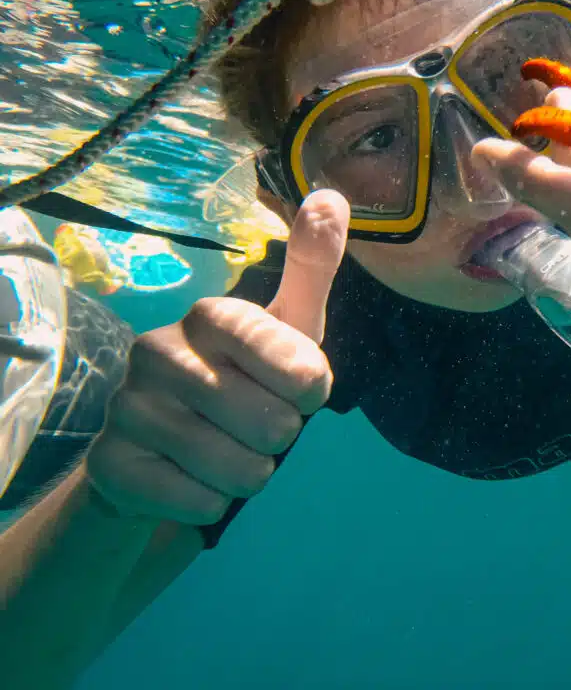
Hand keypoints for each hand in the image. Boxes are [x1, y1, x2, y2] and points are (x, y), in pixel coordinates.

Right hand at [85, 190, 349, 523]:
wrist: (163, 456)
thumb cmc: (242, 384)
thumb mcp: (286, 331)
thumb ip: (310, 270)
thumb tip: (331, 196)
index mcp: (210, 318)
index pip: (298, 364)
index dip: (309, 389)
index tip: (301, 388)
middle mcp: (158, 352)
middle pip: (276, 428)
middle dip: (278, 440)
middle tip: (252, 426)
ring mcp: (128, 409)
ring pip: (242, 471)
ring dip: (246, 473)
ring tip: (222, 451)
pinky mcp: (110, 466)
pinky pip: (202, 503)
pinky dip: (209, 502)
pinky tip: (188, 477)